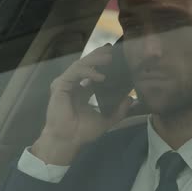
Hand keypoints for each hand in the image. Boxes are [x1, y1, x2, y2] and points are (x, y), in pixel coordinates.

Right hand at [32, 44, 132, 164]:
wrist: (68, 140)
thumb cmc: (83, 132)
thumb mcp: (106, 120)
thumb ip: (119, 110)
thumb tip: (131, 99)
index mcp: (82, 91)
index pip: (93, 72)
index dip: (102, 63)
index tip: (116, 56)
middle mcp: (74, 85)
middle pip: (87, 64)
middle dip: (99, 55)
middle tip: (112, 49)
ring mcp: (66, 84)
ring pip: (80, 65)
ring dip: (95, 60)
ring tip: (109, 58)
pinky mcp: (60, 85)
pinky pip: (75, 73)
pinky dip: (88, 72)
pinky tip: (100, 76)